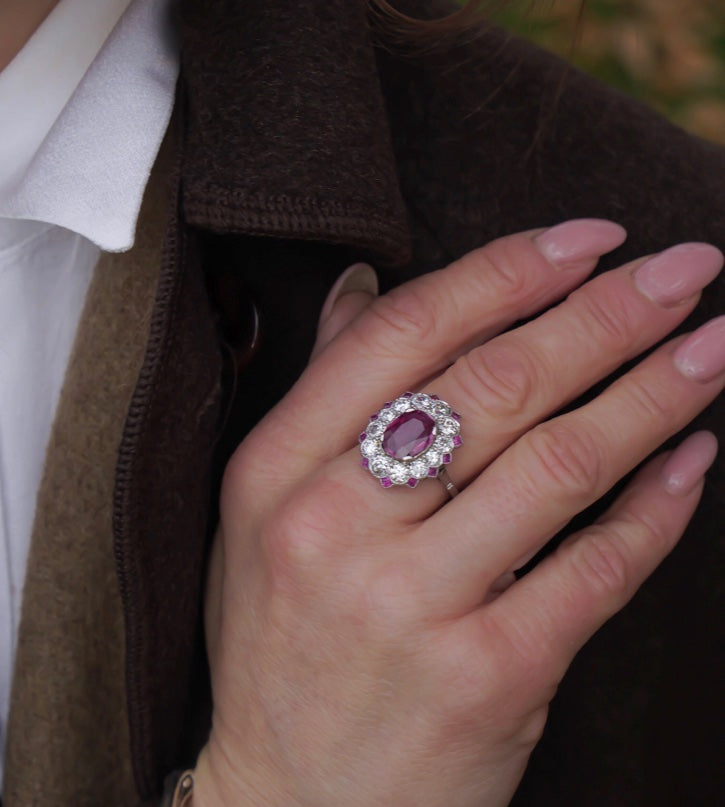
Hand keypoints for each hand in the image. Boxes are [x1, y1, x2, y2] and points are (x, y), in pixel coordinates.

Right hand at [194, 220, 722, 805]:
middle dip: (608, 313)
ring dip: (656, 394)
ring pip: (562, 463)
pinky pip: (598, 568)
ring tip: (713, 346)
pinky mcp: (490, 676)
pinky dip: (660, 507)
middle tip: (685, 270)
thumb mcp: (264, 513)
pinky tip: (698, 459)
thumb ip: (324, 392)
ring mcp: (412, 605)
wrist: (291, 801)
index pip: (406, 334)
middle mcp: (336, 526)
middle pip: (498, 385)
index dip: (508, 272)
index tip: (589, 239)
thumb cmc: (280, 645)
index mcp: (276, 470)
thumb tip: (366, 285)